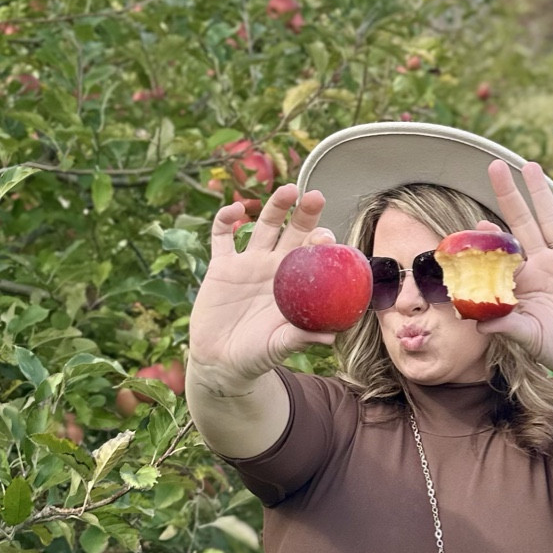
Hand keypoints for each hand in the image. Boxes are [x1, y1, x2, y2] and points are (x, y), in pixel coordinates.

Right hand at [189, 183, 338, 385]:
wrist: (222, 362)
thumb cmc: (257, 355)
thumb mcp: (279, 346)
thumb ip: (301, 338)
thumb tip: (331, 337)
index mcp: (294, 283)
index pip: (313, 255)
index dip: (321, 242)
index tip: (326, 237)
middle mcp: (274, 267)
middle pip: (293, 231)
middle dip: (305, 213)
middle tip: (315, 196)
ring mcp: (247, 263)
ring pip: (264, 225)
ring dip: (275, 206)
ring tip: (288, 191)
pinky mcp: (221, 266)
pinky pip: (222, 236)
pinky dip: (226, 219)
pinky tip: (235, 209)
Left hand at [474, 160, 552, 375]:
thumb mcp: (532, 339)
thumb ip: (508, 327)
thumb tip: (479, 323)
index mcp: (524, 282)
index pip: (502, 253)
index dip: (490, 238)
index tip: (477, 225)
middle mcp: (543, 265)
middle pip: (523, 222)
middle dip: (510, 195)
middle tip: (495, 166)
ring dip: (543, 193)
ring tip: (531, 166)